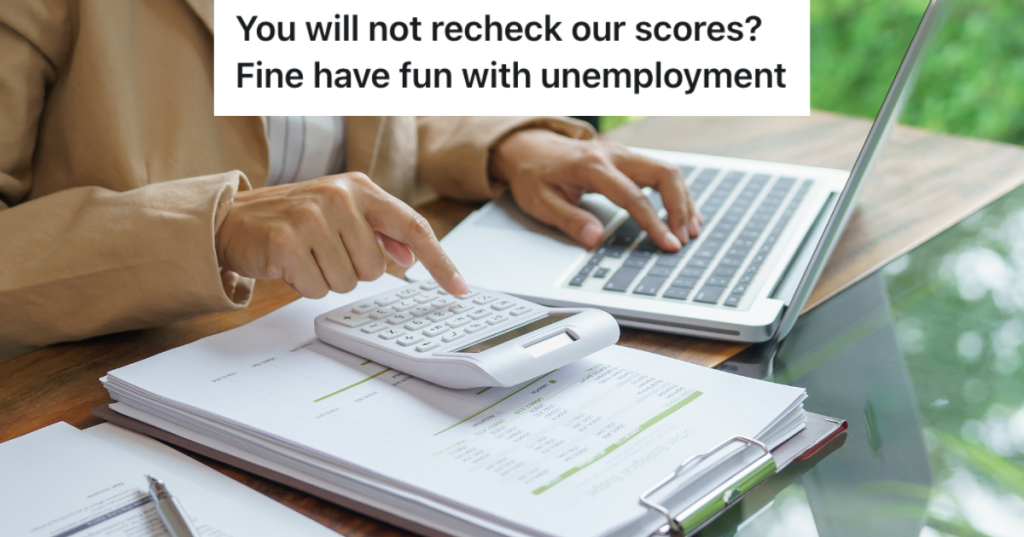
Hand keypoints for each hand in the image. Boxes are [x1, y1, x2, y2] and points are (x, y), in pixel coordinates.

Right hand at [215, 173, 467, 297]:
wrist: (231, 219)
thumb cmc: (291, 218)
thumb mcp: (340, 213)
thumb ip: (378, 230)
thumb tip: (410, 254)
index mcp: (359, 187)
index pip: (413, 227)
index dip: (440, 261)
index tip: (460, 288)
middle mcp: (339, 197)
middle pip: (377, 268)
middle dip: (352, 270)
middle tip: (324, 252)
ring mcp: (312, 217)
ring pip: (348, 282)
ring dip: (326, 278)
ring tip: (306, 255)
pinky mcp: (287, 242)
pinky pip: (318, 288)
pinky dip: (304, 285)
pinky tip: (290, 264)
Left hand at [489, 129, 701, 251]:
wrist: (528, 147)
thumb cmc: (533, 175)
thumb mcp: (540, 202)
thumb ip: (569, 220)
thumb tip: (595, 239)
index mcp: (591, 166)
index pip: (633, 196)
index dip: (654, 223)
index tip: (669, 244)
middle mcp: (613, 154)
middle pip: (663, 173)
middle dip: (680, 207)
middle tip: (685, 238)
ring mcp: (622, 153)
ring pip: (667, 170)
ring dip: (683, 200)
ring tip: (690, 230)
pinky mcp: (627, 158)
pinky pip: (660, 172)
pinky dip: (675, 192)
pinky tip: (682, 213)